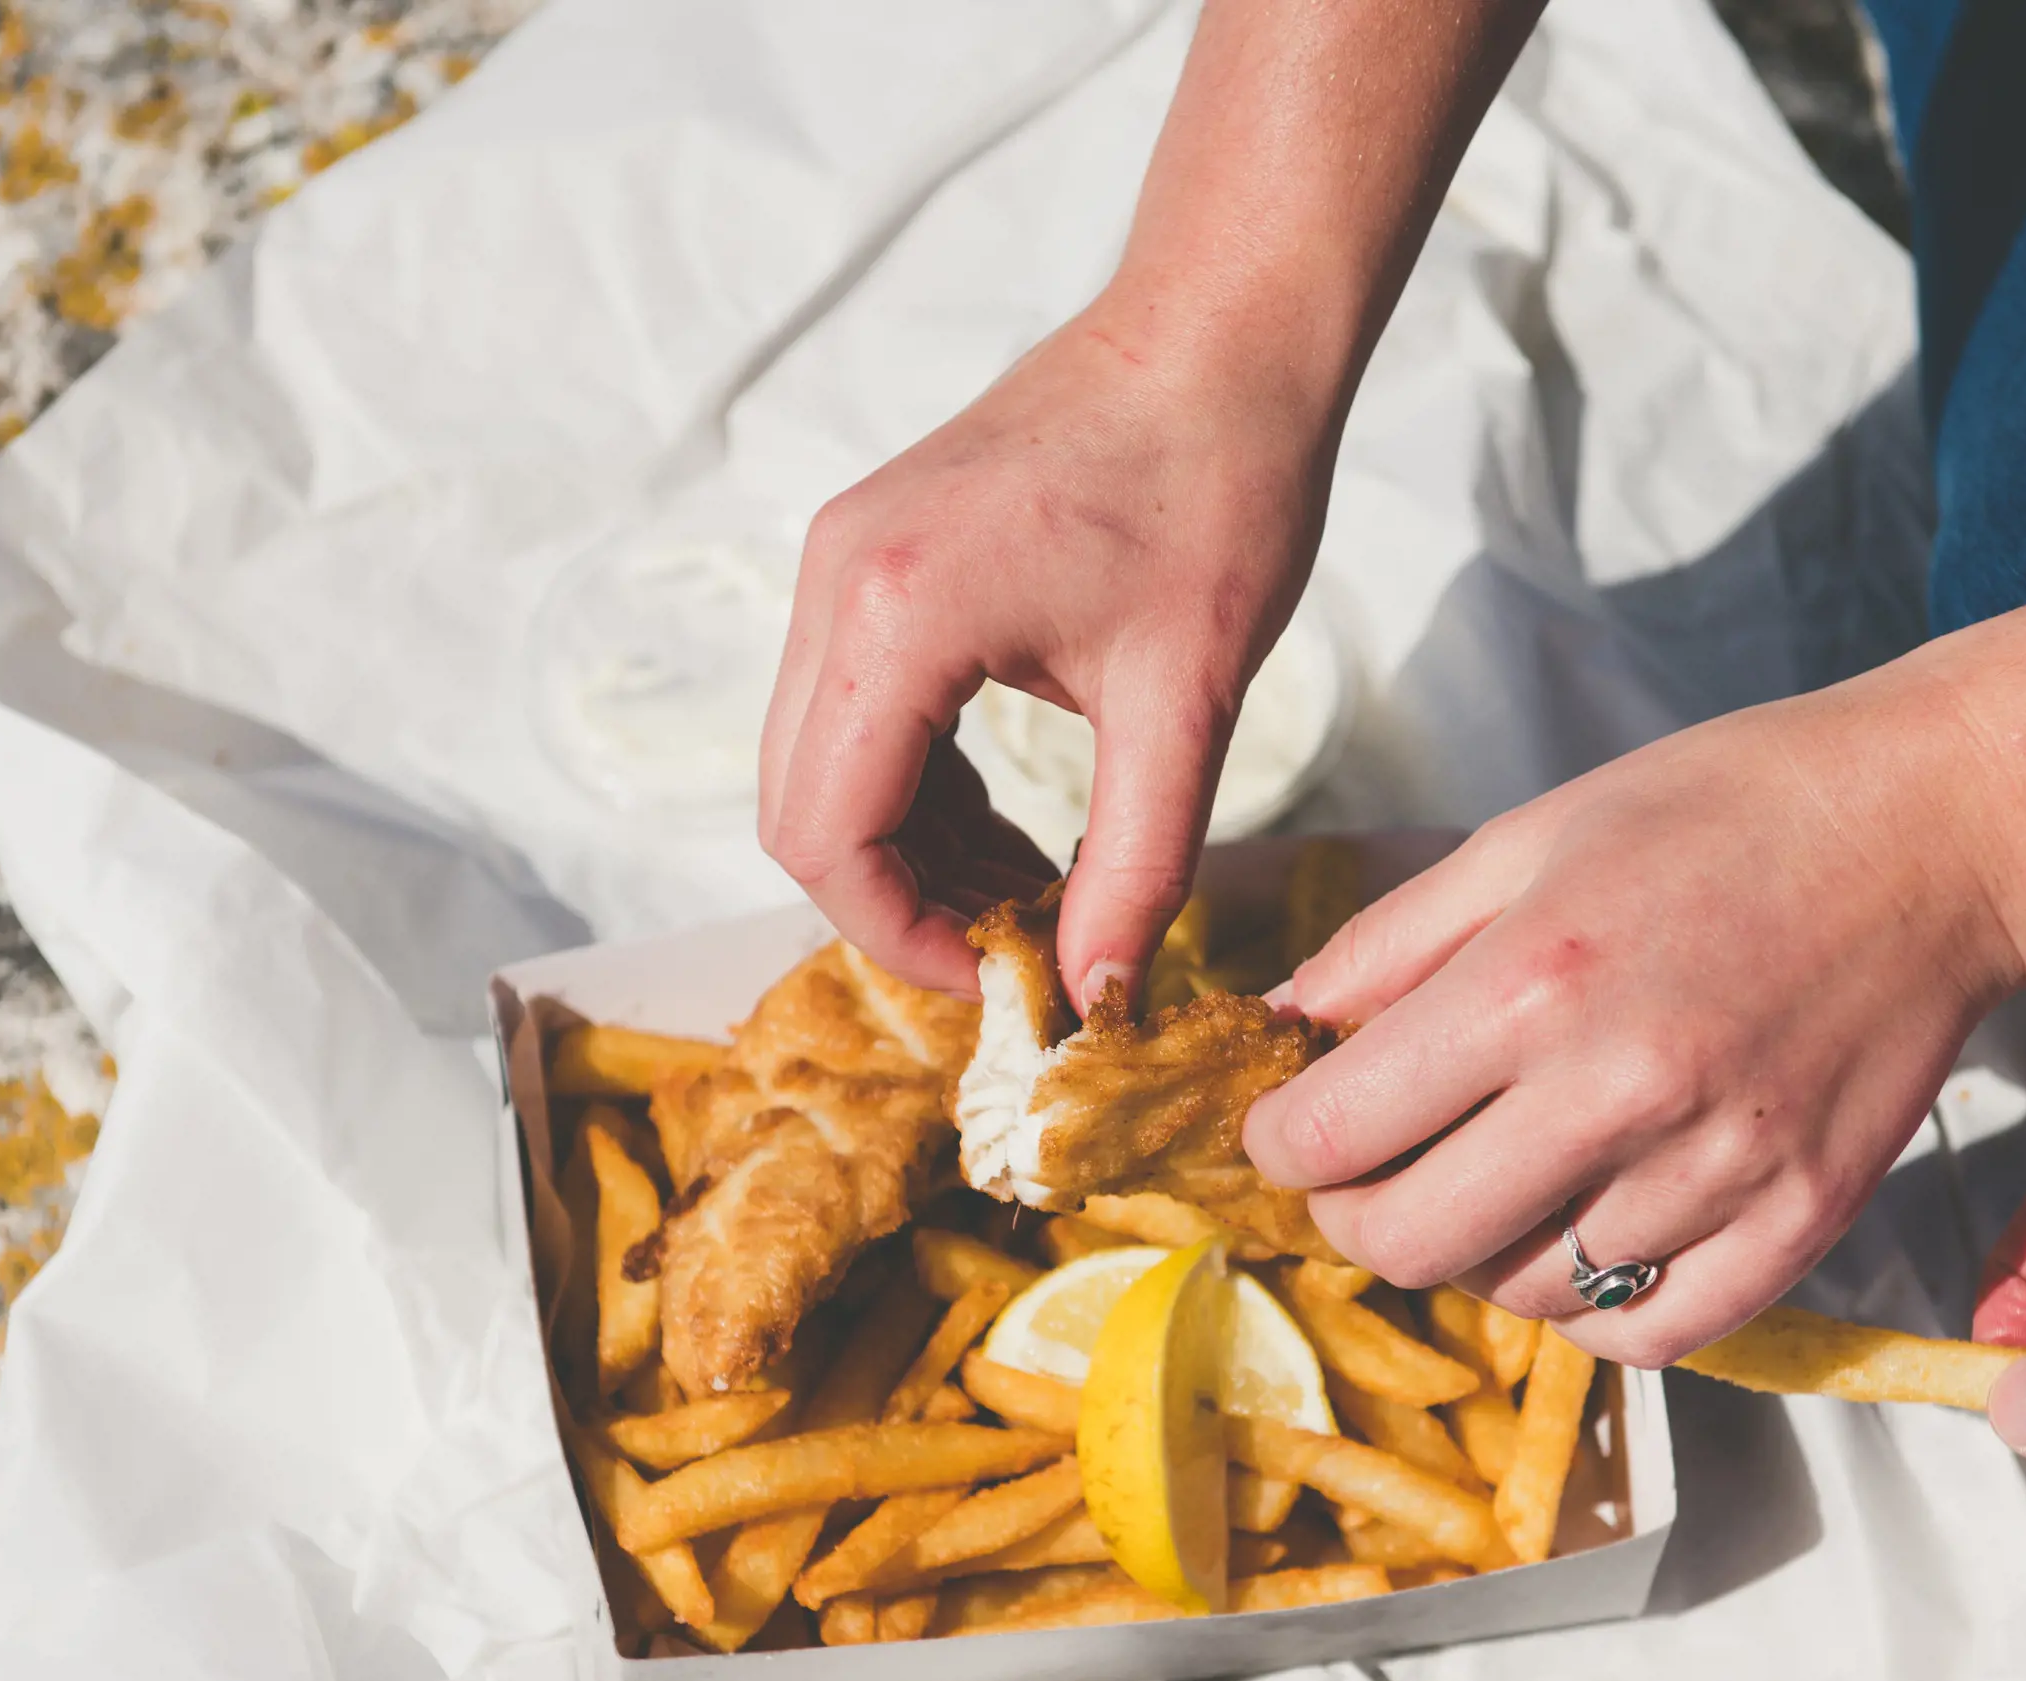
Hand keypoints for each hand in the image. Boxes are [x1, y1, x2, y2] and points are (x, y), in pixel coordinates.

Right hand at [757, 305, 1334, 1000]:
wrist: (1222, 336)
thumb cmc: (1217, 489)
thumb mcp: (1187, 704)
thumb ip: (1134, 866)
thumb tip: (1097, 998)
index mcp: (896, 615)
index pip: (827, 835)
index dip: (897, 936)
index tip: (997, 981)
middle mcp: (838, 582)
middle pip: (802, 807)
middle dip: (898, 902)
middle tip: (1016, 950)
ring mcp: (845, 562)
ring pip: (822, 764)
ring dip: (910, 850)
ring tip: (1032, 894)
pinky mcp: (875, 557)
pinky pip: (856, 711)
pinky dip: (919, 787)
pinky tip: (1014, 825)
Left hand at [1240, 675, 2025, 1362]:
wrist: (1933, 833)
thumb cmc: (1727, 812)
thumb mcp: (1526, 836)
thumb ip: (1386, 944)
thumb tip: (1278, 1028)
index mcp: (1534, 981)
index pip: (1332, 1138)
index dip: (1281, 1147)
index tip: (1291, 1129)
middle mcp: (1621, 1090)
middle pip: (1410, 1245)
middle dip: (1358, 1217)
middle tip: (1373, 1174)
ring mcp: (1719, 1171)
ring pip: (1524, 1295)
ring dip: (1485, 1250)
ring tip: (1508, 1174)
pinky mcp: (1798, 1224)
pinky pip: (1647, 1337)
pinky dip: (1594, 1308)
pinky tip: (1591, 1232)